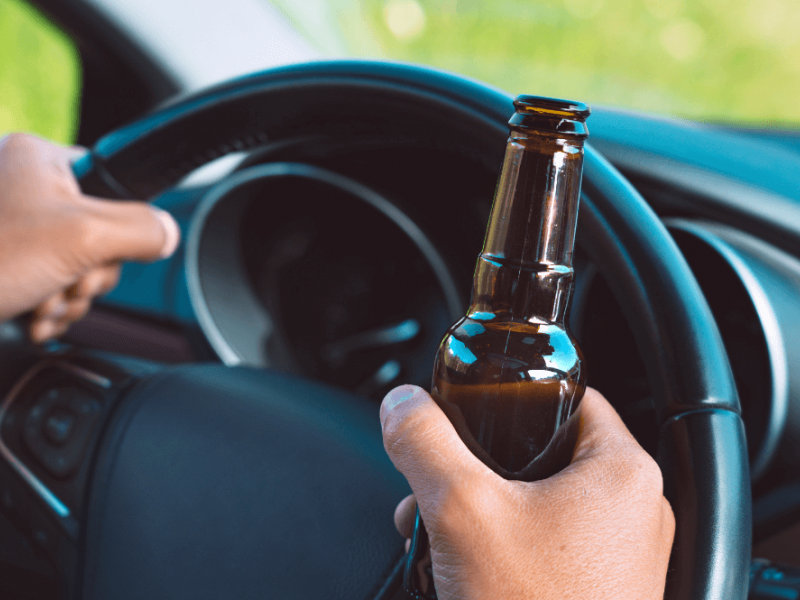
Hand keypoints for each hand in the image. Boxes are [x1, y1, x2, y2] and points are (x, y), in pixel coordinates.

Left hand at [0, 134, 178, 340]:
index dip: (115, 232)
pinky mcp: (3, 255)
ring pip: (75, 262)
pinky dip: (48, 303)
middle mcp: (23, 183)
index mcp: (40, 158)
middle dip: (86, 274)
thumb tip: (168, 232)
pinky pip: (49, 278)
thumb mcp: (84, 238)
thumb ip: (142, 229)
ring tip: (42, 302)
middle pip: (98, 232)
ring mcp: (11, 222)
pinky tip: (33, 312)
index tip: (92, 253)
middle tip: (61, 282)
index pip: (115, 188)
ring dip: (68, 295)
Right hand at [380, 386, 674, 599]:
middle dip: (475, 464)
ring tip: (431, 528)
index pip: (570, 398)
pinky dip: (497, 545)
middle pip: (542, 452)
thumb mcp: (461, 510)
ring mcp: (617, 556)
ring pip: (535, 501)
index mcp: (621, 471)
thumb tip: (402, 404)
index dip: (514, 398)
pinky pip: (542, 545)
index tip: (472, 408)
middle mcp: (631, 511)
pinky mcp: (596, 590)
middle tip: (436, 480)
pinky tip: (455, 567)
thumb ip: (425, 443)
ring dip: (477, 507)